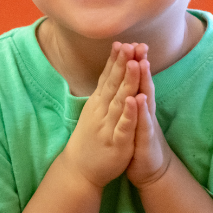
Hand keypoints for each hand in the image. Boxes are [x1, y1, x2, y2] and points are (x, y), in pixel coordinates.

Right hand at [61, 42, 140, 188]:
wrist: (79, 170)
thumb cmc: (90, 139)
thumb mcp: (94, 112)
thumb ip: (103, 93)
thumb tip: (108, 73)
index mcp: (99, 103)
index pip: (108, 78)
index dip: (116, 60)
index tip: (123, 42)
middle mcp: (102, 111)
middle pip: (114, 84)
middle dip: (123, 64)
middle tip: (130, 44)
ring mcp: (108, 125)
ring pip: (119, 101)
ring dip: (127, 82)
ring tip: (133, 64)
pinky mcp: (117, 142)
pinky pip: (123, 126)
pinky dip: (128, 113)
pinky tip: (133, 101)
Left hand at [126, 46, 173, 187]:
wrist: (150, 169)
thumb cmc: (138, 140)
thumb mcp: (133, 116)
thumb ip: (132, 97)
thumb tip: (128, 79)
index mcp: (138, 105)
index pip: (135, 80)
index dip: (132, 62)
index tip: (127, 42)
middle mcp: (145, 111)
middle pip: (142, 84)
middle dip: (140, 64)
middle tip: (138, 44)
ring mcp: (147, 124)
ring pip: (145, 100)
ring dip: (144, 82)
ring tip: (142, 63)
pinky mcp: (145, 140)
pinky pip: (143, 124)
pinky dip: (141, 112)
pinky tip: (139, 99)